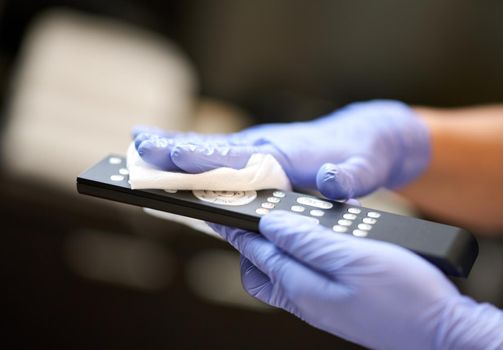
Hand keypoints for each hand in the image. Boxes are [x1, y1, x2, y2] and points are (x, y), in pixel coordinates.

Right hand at [133, 100, 429, 198]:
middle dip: (176, 148)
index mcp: (285, 153)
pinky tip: (171, 160)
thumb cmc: (361, 154)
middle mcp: (265, 148)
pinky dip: (193, 157)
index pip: (240, 158)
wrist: (365, 136)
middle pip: (215, 149)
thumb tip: (330, 182)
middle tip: (137, 144)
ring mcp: (259, 150)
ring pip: (213, 150)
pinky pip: (220, 157)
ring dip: (176, 149)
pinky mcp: (258, 157)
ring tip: (138, 146)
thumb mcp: (364, 170)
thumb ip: (349, 178)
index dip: (207, 160)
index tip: (174, 154)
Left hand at [209, 211, 502, 348]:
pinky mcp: (338, 304)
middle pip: (261, 269)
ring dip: (280, 246)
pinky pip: (306, 278)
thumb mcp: (352, 258)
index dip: (234, 229)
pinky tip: (320, 241)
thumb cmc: (405, 295)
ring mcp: (322, 305)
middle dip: (252, 242)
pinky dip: (303, 256)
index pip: (255, 252)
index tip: (216, 213)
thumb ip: (307, 242)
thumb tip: (270, 226)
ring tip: (288, 221)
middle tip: (255, 214)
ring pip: (283, 273)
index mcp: (302, 286)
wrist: (443, 333)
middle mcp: (305, 299)